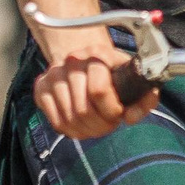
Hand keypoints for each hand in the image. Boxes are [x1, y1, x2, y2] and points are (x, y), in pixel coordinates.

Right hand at [33, 42, 155, 139]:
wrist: (85, 61)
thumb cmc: (112, 73)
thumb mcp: (133, 80)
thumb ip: (143, 98)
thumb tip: (131, 117)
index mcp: (97, 53)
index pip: (98, 91)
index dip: (111, 110)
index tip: (119, 113)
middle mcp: (72, 60)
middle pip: (82, 109)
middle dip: (100, 125)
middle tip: (108, 124)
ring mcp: (53, 73)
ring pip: (69, 119)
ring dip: (87, 130)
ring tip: (97, 125)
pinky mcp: (41, 86)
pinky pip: (56, 122)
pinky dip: (72, 131)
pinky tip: (82, 125)